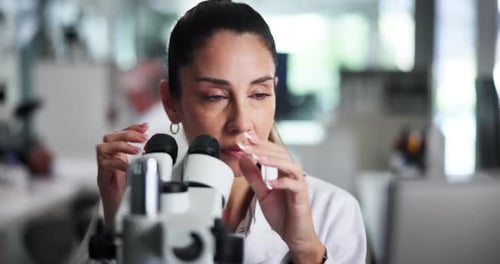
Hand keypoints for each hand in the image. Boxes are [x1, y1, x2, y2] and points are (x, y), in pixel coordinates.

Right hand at [96, 123, 147, 225]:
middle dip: (127, 133)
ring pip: (102, 147)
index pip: (120, 135)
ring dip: (121, 145)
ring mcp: (104, 170)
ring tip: (136, 150)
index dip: (131, 128)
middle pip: (109, 137)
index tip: (145, 126)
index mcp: (118, 157)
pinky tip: (129, 167)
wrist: (120, 216)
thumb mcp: (141, 173)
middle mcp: (108, 161)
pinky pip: (104, 166)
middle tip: (143, 137)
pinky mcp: (102, 181)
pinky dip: (118, 163)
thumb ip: (145, 162)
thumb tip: (156, 151)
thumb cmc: (129, 196)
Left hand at [238, 133, 324, 262]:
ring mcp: (299, 184)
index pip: (273, 151)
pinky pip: (294, 185)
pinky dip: (282, 182)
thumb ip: (254, 176)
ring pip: (290, 165)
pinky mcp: (302, 196)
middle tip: (246, 145)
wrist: (295, 235)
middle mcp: (293, 174)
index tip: (245, 138)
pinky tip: (270, 183)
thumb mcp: (262, 193)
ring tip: (257, 157)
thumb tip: (243, 160)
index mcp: (283, 171)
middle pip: (281, 154)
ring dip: (272, 160)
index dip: (260, 143)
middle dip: (262, 148)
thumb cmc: (283, 214)